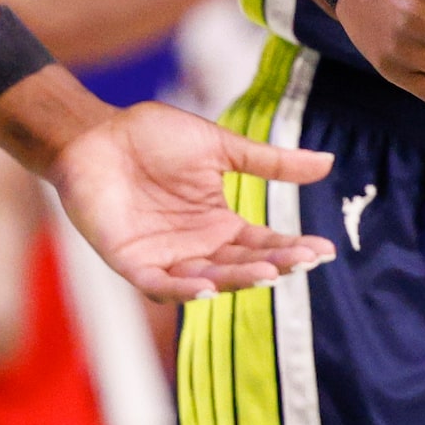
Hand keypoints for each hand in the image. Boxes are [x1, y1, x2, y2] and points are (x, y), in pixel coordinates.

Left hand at [47, 100, 334, 299]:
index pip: (264, 243)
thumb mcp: (220, 147)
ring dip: (238, 280)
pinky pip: (161, 284)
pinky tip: (208, 287)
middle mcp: (198, 247)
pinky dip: (182, 290)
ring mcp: (167, 258)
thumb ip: (269, 162)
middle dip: (273, 265)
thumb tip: (327, 163)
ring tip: (268, 274)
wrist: (97, 134)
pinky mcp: (132, 263)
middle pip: (242, 265)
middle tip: (302, 261)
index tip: (324, 250)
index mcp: (220, 223)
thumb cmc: (154, 137)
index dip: (293, 249)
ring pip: (209, 279)